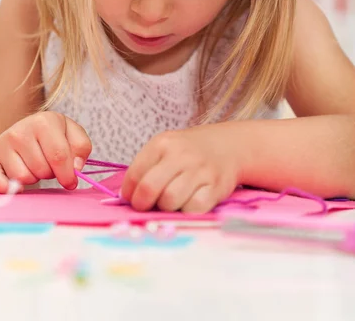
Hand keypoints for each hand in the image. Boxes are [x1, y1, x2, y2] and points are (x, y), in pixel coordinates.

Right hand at [0, 112, 91, 192]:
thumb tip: (75, 168)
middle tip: (49, 164)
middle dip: (50, 173)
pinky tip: (15, 185)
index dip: (67, 174)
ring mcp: (3, 144)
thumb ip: (81, 148)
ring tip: (34, 166)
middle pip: (42, 169)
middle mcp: (21, 130)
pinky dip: (6, 187)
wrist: (25, 132)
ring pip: (23, 178)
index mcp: (44, 121)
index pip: (59, 155)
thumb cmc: (54, 136)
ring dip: (33, 178)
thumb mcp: (73, 135)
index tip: (71, 182)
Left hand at [121, 123, 238, 212]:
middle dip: (143, 204)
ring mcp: (199, 170)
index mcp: (162, 144)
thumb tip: (127, 196)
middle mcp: (180, 155)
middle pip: (150, 188)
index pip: (135, 174)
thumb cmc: (188, 152)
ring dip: (167, 208)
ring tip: (171, 202)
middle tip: (147, 206)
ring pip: (170, 201)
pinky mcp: (216, 187)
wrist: (227, 146)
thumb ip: (145, 168)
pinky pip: (193, 209)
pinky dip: (187, 211)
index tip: (133, 198)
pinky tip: (188, 203)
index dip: (129, 193)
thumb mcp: (165, 149)